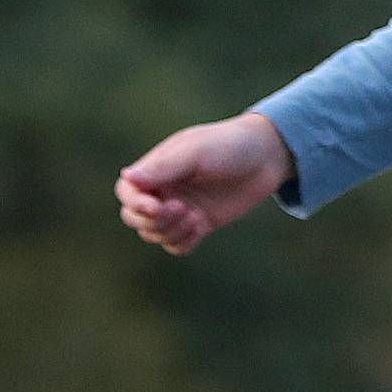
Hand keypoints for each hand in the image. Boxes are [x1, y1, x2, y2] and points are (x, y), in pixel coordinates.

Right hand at [115, 113, 294, 254]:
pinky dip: (182, 242)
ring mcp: (180, 209)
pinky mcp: (199, 224)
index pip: (127, 193)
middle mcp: (164, 190)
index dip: (135, 204)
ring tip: (194, 216)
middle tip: (181, 208)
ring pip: (155, 234)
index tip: (156, 206)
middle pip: (135, 218)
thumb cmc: (227, 146)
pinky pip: (177, 245)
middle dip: (152, 221)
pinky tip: (199, 226)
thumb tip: (126, 177)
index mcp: (156, 169)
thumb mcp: (195, 153)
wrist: (265, 157)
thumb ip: (162, 168)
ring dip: (169, 231)